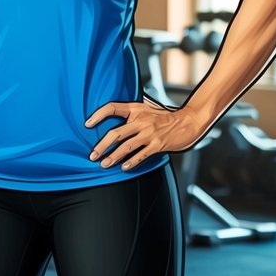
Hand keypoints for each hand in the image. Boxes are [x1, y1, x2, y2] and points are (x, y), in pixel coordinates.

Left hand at [86, 99, 210, 170]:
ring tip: (104, 164)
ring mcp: (149, 133)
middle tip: (92, 155)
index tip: (87, 124)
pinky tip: (123, 167)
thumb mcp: (146, 107)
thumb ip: (130, 111)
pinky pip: (141, 155)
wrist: (188, 122)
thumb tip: (110, 115)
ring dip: (113, 157)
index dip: (98, 115)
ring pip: (126, 146)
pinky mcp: (158, 144)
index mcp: (135, 109)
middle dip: (101, 146)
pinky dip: (131, 162)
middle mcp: (141, 120)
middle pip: (115, 133)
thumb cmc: (163, 116)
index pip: (112, 108)